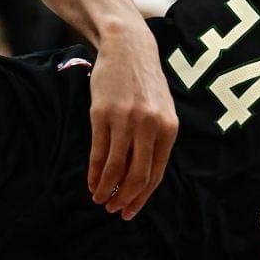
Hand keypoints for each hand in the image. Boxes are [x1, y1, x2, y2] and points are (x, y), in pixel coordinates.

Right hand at [87, 23, 178, 219]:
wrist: (127, 47)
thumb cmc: (144, 81)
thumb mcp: (162, 109)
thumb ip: (157, 139)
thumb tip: (144, 176)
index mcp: (169, 128)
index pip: (155, 174)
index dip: (141, 198)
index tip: (129, 211)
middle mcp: (150, 126)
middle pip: (137, 176)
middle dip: (124, 198)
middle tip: (112, 209)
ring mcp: (126, 120)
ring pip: (115, 167)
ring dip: (106, 188)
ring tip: (99, 198)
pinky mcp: (102, 113)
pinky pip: (98, 151)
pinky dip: (94, 172)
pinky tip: (91, 181)